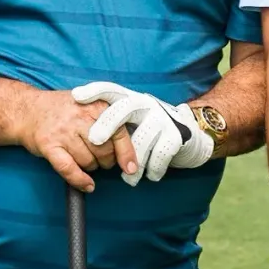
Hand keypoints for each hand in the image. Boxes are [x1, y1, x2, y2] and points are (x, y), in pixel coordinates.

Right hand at [17, 89, 137, 191]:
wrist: (26, 110)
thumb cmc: (62, 109)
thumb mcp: (88, 103)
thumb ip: (108, 119)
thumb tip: (130, 146)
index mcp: (94, 105)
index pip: (118, 132)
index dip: (126, 153)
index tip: (131, 168)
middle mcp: (79, 117)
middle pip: (105, 150)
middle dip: (107, 161)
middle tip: (102, 159)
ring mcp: (63, 132)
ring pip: (88, 161)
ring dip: (91, 168)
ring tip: (86, 160)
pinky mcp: (49, 146)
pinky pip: (69, 169)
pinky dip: (80, 181)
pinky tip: (87, 185)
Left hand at [75, 82, 213, 186]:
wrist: (192, 134)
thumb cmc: (151, 130)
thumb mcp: (133, 120)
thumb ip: (113, 122)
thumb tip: (82, 136)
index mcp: (132, 99)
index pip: (111, 90)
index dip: (95, 91)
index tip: (76, 96)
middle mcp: (146, 105)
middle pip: (124, 109)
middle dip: (108, 123)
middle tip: (94, 140)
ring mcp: (161, 119)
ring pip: (141, 140)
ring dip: (133, 163)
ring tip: (129, 178)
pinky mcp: (175, 135)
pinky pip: (160, 155)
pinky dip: (154, 169)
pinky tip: (151, 175)